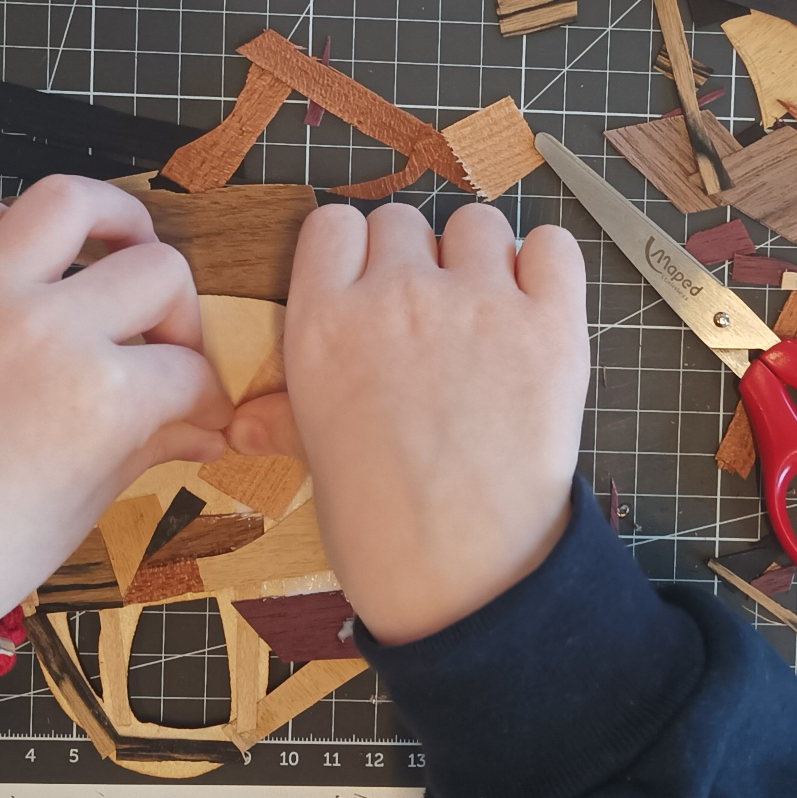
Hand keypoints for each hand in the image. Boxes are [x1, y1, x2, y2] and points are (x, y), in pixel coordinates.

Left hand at [0, 177, 232, 685]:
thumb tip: (203, 427)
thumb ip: (151, 443)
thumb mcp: (86, 502)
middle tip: (163, 340)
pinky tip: (18, 263)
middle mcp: (46, 329)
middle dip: (178, 312)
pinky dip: (2, 227)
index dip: (205, 393)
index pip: (189, 370)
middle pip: (158, 272)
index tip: (197, 404)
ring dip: (109, 221)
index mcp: (100, 396)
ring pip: (68, 202)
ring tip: (116, 247)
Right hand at [228, 202, 588, 644]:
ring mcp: (477, 305)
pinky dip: (547, 266)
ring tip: (485, 315)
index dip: (354, 252)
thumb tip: (242, 420)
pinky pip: (554, 247)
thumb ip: (288, 413)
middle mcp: (396, 298)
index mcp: (323, 323)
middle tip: (429, 318)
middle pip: (402, 220)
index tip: (368, 285)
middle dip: (414, 258)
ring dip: (480, 257)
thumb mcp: (316, 454)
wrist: (463, 577)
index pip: (333, 225)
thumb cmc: (379, 525)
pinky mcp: (549, 326)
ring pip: (477, 223)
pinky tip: (536, 307)